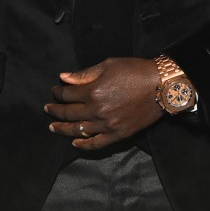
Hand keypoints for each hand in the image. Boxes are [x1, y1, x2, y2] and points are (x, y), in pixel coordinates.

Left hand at [45, 57, 163, 149]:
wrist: (162, 86)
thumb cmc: (135, 71)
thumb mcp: (109, 65)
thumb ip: (84, 74)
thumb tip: (63, 78)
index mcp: (93, 91)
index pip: (67, 94)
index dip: (58, 92)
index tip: (55, 90)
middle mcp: (97, 110)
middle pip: (69, 114)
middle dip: (55, 110)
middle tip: (47, 109)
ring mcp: (107, 125)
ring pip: (78, 130)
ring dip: (63, 128)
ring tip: (53, 126)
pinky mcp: (118, 134)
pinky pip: (96, 143)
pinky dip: (83, 145)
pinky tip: (74, 142)